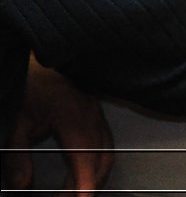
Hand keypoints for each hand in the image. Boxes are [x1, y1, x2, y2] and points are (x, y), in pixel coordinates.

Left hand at [3, 59, 113, 195]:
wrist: (38, 65)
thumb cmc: (29, 86)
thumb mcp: (15, 123)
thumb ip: (17, 156)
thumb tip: (22, 184)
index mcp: (72, 114)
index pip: (84, 154)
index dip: (85, 181)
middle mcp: (90, 113)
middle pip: (100, 155)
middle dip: (89, 183)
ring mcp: (96, 111)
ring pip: (106, 149)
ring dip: (94, 172)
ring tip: (75, 190)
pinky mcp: (96, 112)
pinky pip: (104, 140)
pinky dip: (96, 159)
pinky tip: (82, 170)